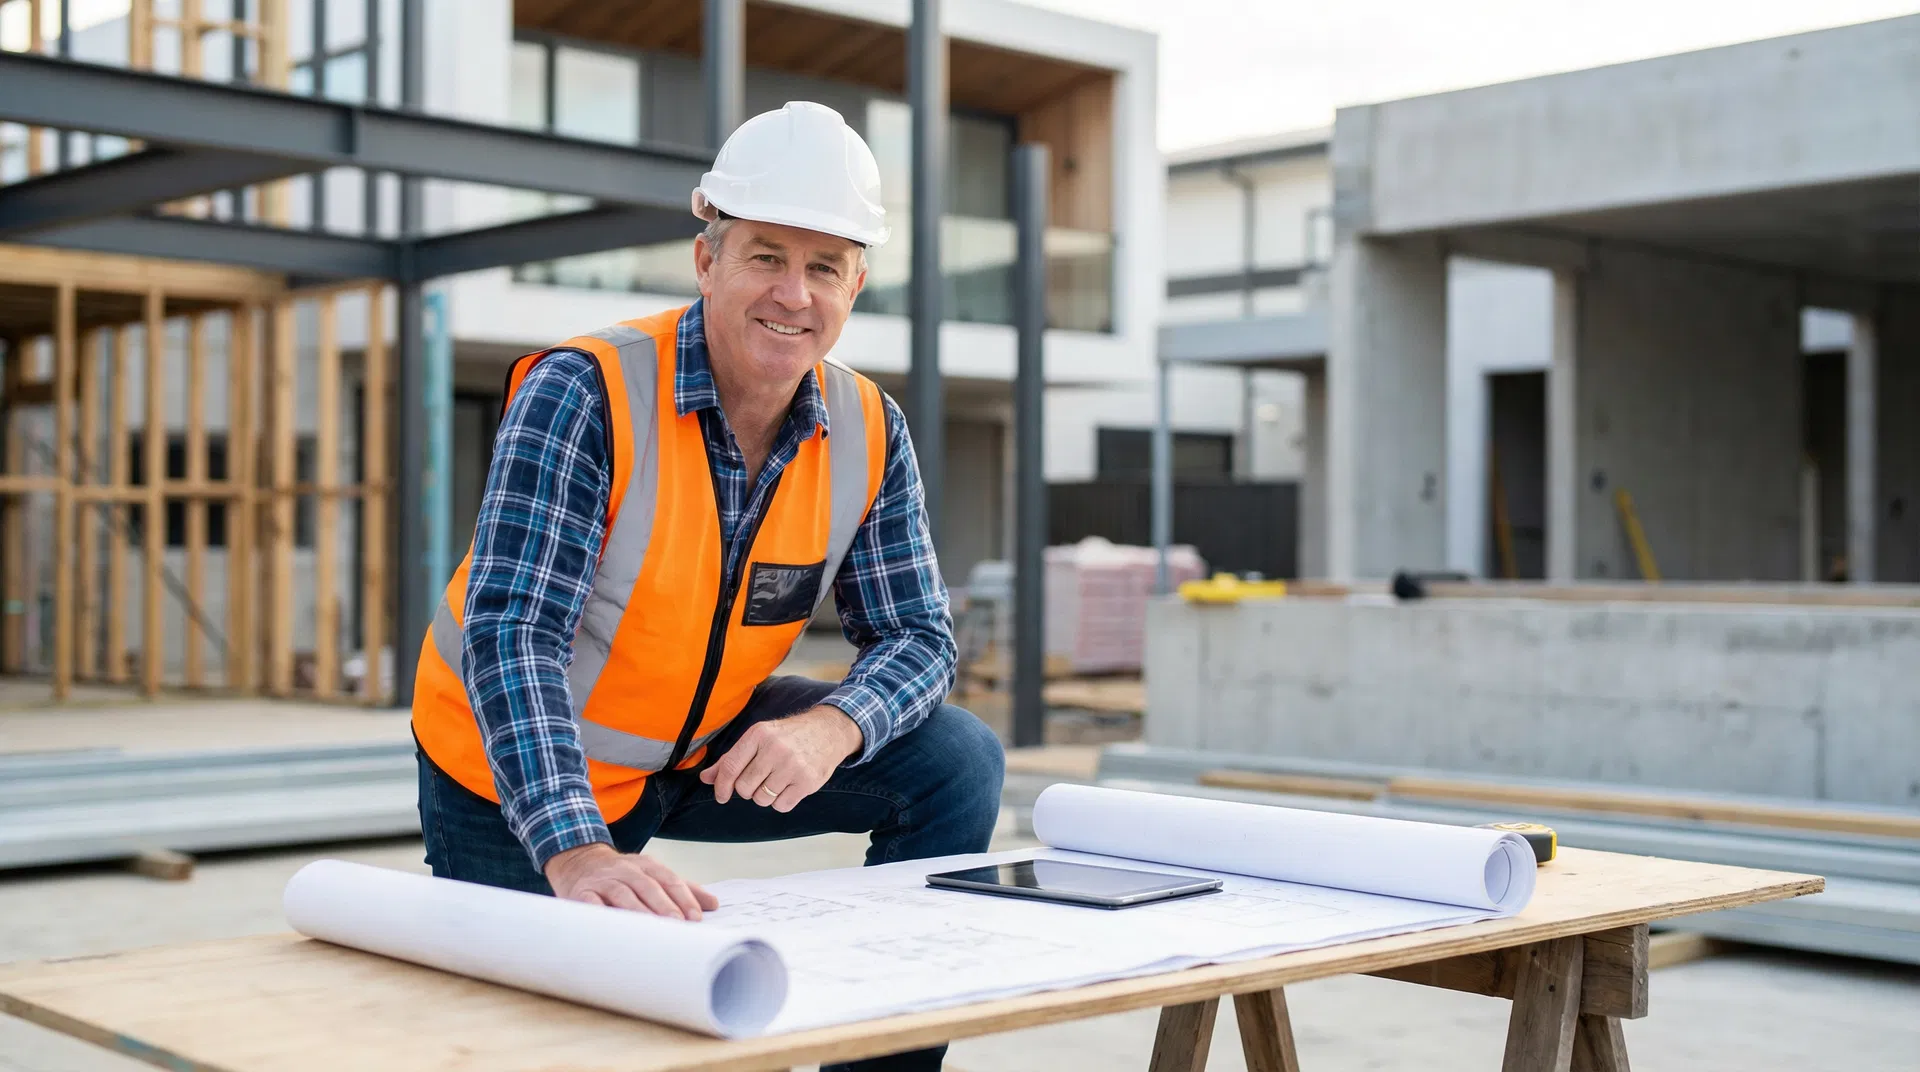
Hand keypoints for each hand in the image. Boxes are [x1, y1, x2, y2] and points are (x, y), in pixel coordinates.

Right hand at [543, 843, 718, 919]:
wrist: (578, 861)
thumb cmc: (622, 875)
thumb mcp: (652, 875)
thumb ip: (681, 889)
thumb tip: (712, 904)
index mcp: (646, 865)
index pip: (668, 879)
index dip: (683, 897)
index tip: (695, 917)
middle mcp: (625, 869)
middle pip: (647, 885)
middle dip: (664, 905)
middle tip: (677, 923)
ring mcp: (603, 880)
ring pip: (622, 893)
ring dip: (638, 910)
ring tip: (651, 929)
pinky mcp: (581, 892)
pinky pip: (590, 902)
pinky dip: (600, 912)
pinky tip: (611, 926)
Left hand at [699, 705, 862, 811]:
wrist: (829, 731)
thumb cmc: (789, 736)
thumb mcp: (760, 738)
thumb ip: (732, 758)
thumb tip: (706, 778)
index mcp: (759, 734)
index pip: (730, 766)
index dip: (721, 785)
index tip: (721, 795)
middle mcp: (775, 749)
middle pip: (744, 787)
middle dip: (747, 789)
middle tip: (759, 780)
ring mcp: (792, 766)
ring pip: (761, 799)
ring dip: (765, 796)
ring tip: (776, 781)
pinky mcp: (807, 781)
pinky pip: (781, 806)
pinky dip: (781, 802)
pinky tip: (788, 787)